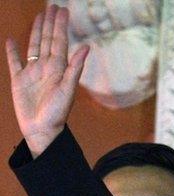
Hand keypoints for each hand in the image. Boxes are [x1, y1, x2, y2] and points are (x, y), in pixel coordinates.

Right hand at [5, 5, 88, 157]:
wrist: (42, 129)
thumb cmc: (58, 112)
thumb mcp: (68, 89)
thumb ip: (75, 67)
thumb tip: (86, 47)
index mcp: (58, 68)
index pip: (59, 41)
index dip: (60, 26)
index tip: (62, 10)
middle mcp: (46, 67)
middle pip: (47, 40)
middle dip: (50, 24)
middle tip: (52, 7)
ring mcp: (32, 72)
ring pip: (34, 46)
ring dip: (36, 31)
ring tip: (39, 17)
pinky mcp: (19, 80)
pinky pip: (14, 62)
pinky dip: (12, 51)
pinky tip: (11, 40)